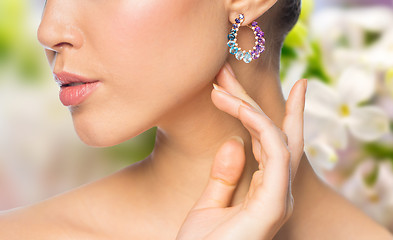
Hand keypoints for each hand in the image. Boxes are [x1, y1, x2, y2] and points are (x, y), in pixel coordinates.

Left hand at [176, 62, 306, 239]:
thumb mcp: (209, 205)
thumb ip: (224, 175)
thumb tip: (234, 143)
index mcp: (266, 191)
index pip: (277, 146)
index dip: (282, 115)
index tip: (295, 85)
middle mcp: (278, 191)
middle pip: (277, 135)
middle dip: (256, 101)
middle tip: (231, 70)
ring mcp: (279, 197)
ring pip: (276, 138)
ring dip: (249, 107)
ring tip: (220, 86)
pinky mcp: (275, 203)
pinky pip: (275, 153)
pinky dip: (259, 126)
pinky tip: (234, 106)